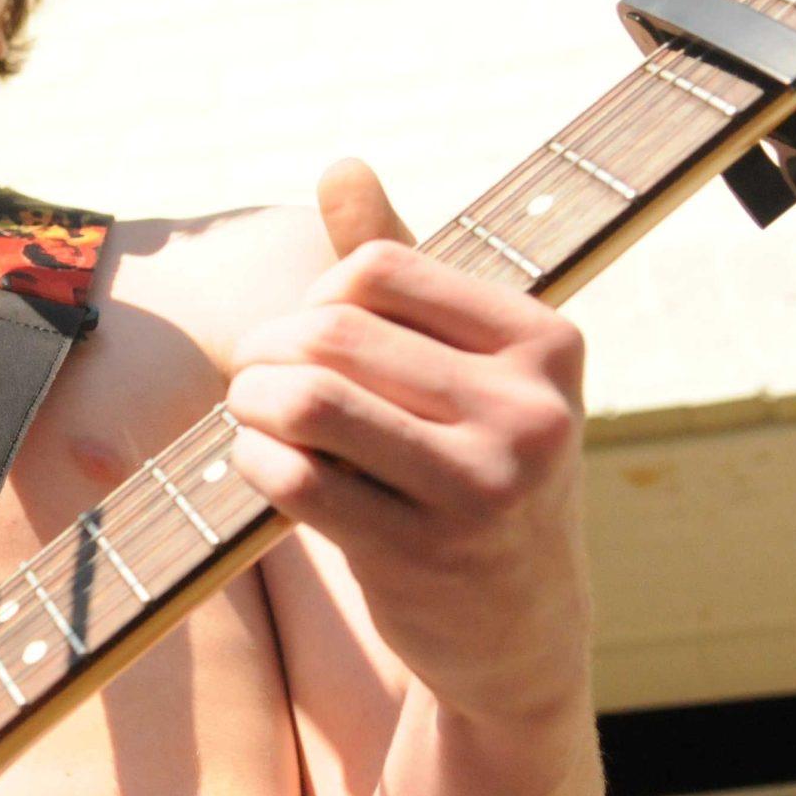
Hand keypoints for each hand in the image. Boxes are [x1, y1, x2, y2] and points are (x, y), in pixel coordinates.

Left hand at [227, 159, 590, 730]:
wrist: (521, 629)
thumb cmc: (477, 469)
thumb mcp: (468, 368)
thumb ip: (404, 267)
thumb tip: (340, 165)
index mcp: (545, 342)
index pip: (379, 268)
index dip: (315, 295)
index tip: (306, 337)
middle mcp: (528, 410)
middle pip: (332, 331)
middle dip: (265, 350)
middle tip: (251, 380)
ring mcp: (483, 487)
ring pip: (308, 401)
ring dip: (250, 404)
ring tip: (249, 417)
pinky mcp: (425, 554)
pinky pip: (296, 480)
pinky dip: (253, 464)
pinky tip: (259, 468)